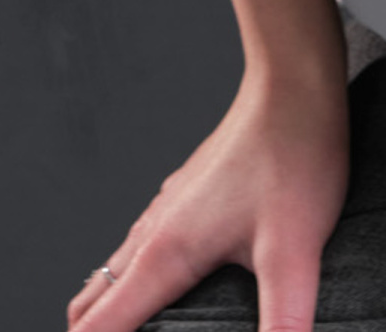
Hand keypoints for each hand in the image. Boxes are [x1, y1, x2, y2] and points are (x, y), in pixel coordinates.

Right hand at [64, 63, 348, 331]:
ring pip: (112, 277)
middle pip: (89, 310)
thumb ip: (283, 319)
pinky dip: (136, 285)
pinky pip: (139, 251)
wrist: (295, 80)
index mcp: (163, 255)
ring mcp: (166, 211)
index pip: (95, 330)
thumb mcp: (295, 251)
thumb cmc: (294, 154)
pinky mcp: (186, 197)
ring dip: (114, 316)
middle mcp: (151, 233)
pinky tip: (176, 293)